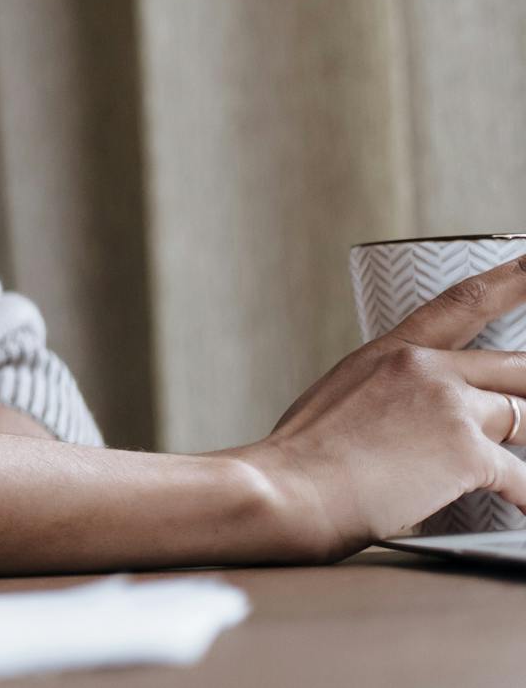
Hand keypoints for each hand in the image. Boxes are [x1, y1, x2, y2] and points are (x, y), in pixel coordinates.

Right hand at [224, 258, 525, 559]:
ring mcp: (449, 407)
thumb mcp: (338, 405)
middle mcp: (424, 369)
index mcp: (389, 354)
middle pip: (515, 365)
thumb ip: (384, 401)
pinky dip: (524, 499)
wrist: (286, 490)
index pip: (461, 303)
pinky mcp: (467, 453)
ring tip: (516, 472)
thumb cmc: (299, 460)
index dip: (509, 280)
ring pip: (524, 418)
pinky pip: (522, 478)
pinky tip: (521, 507)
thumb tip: (408, 428)